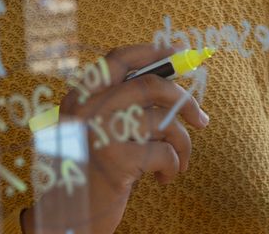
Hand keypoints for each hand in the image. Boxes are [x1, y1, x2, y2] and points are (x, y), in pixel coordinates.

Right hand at [21, 44, 209, 233]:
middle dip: (185, 101)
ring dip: (182, 144)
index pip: (118, 59)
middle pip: (150, 86)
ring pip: (164, 121)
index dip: (152, 52)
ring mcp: (100, 133)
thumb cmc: (91, 172)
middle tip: (201, 119)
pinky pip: (165, 152)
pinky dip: (173, 166)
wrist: (67, 219)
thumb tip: (173, 84)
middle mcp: (86, 109)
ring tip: (178, 162)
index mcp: (79, 97)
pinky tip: (163, 178)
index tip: (178, 53)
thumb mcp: (96, 131)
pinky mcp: (116, 161)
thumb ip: (122, 107)